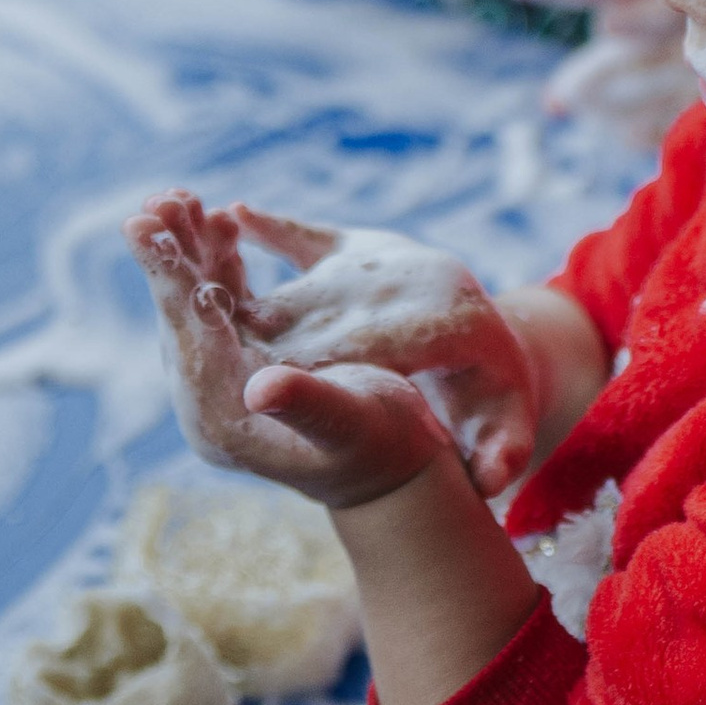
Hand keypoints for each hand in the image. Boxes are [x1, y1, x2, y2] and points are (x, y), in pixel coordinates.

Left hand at [127, 188, 451, 507]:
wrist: (393, 471)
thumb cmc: (381, 449)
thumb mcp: (350, 425)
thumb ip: (309, 404)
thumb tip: (261, 387)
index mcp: (220, 417)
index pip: (185, 334)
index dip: (167, 276)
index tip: (145, 227)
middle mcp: (207, 399)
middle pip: (177, 314)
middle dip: (167, 253)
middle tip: (154, 199)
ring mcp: (222, 380)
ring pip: (194, 303)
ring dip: (188, 251)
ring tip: (178, 197)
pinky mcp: (243, 363)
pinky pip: (221, 303)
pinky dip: (216, 262)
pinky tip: (220, 221)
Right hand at [224, 206, 538, 493]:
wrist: (498, 331)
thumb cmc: (494, 391)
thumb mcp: (508, 421)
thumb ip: (503, 450)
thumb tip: (491, 484)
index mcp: (454, 320)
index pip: (384, 344)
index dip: (329, 363)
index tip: (273, 386)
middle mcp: (416, 276)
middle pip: (335, 304)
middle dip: (276, 322)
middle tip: (212, 332)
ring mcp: (386, 254)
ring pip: (308, 266)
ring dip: (260, 268)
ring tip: (197, 273)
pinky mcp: (361, 242)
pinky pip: (306, 235)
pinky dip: (267, 229)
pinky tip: (222, 220)